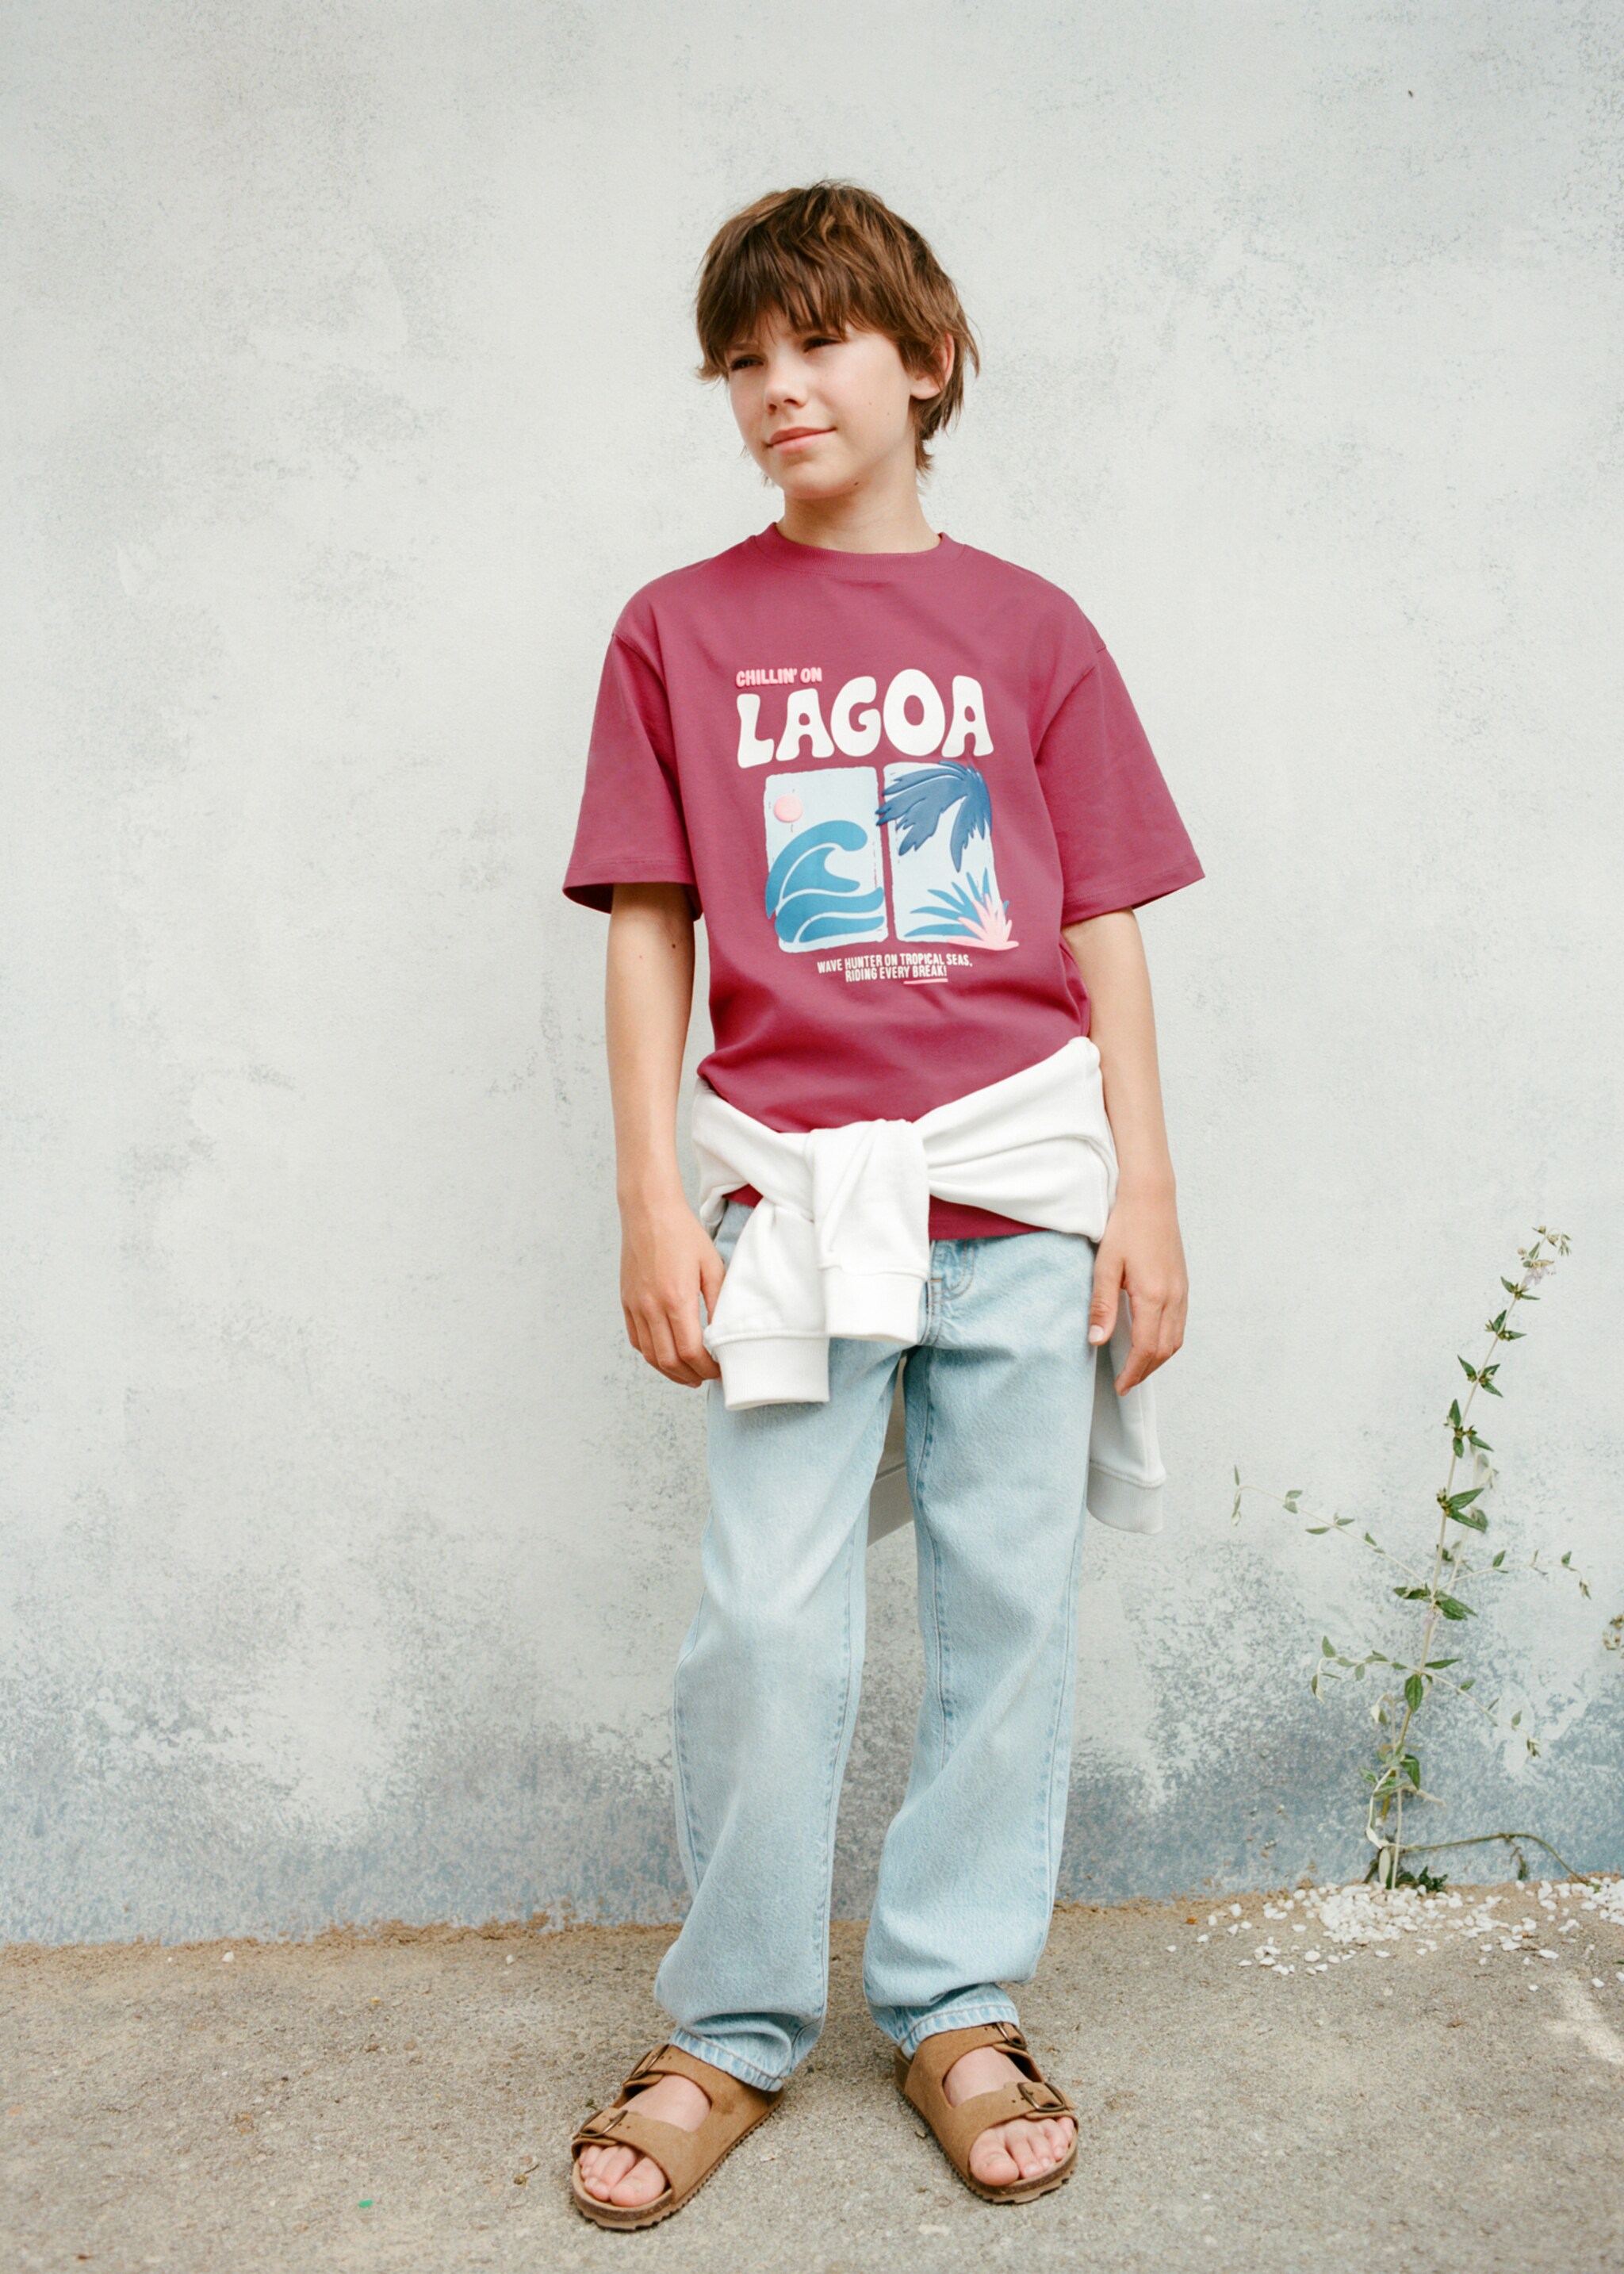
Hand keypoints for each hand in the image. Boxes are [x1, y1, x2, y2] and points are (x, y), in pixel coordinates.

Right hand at [619, 1194, 724, 1386]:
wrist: (649, 1210)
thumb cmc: (683, 1234)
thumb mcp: (712, 1265)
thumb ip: (719, 1303)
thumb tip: (723, 1336)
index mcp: (676, 1299)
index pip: (690, 1352)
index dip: (707, 1368)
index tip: (720, 1370)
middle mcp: (651, 1307)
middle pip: (669, 1361)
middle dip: (691, 1375)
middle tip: (707, 1377)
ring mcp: (635, 1305)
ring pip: (650, 1355)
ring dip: (670, 1371)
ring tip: (688, 1374)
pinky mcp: (626, 1301)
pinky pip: (636, 1339)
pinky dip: (652, 1354)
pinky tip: (666, 1354)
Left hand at [1086, 1186, 1187, 1392]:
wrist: (1151, 1198)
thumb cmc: (1125, 1228)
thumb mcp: (1105, 1266)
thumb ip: (1102, 1305)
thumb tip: (1096, 1341)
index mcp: (1153, 1296)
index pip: (1147, 1348)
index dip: (1133, 1372)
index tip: (1120, 1386)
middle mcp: (1173, 1298)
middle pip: (1164, 1350)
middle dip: (1145, 1372)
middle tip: (1126, 1384)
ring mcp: (1182, 1291)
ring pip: (1176, 1340)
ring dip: (1158, 1360)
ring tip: (1137, 1369)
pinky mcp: (1183, 1284)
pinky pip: (1179, 1325)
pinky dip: (1167, 1342)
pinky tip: (1151, 1342)